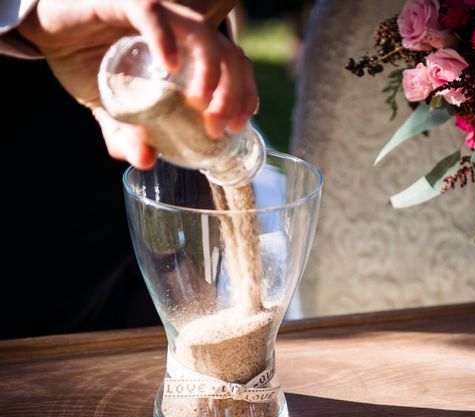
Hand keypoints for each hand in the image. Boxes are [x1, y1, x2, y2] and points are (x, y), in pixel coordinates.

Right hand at [18, 0, 256, 167]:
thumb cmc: (88, 64)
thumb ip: (128, 133)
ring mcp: (156, 15)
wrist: (47, 34)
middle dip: (233, 91)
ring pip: (201, 33)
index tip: (239, 124)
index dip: (244, 93)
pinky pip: (151, 13)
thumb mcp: (112, 109)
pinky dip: (164, 38)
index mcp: (186, 52)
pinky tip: (168, 66)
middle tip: (219, 125)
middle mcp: (179, 30)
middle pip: (227, 53)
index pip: (233, 66)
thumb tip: (144, 161)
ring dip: (209, 70)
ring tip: (201, 103)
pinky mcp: (123, 2)